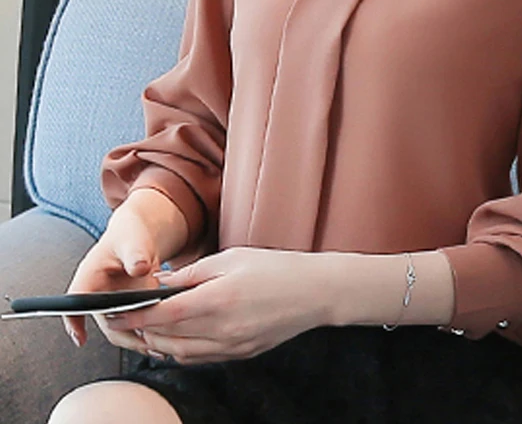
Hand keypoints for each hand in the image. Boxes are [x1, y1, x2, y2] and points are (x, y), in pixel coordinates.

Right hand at [61, 204, 161, 353]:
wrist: (140, 236)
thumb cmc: (130, 235)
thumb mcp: (133, 240)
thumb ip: (135, 253)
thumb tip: (139, 268)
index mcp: (90, 276)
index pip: (75, 301)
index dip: (73, 321)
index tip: (80, 338)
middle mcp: (98, 295)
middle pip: (106, 323)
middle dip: (125, 336)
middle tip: (146, 344)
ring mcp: (113, 304)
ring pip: (122, 329)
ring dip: (139, 339)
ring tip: (160, 346)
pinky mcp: (130, 308)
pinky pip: (136, 325)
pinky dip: (150, 332)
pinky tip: (167, 336)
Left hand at [104, 246, 332, 364]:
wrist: (315, 292)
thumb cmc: (276, 268)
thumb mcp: (232, 258)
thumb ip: (192, 273)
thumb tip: (159, 283)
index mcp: (218, 299)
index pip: (162, 314)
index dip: (133, 316)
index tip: (113, 313)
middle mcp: (221, 329)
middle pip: (166, 337)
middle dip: (139, 330)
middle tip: (121, 320)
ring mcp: (231, 346)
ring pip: (179, 353)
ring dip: (157, 342)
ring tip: (144, 329)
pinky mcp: (240, 354)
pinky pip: (199, 358)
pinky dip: (180, 350)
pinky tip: (175, 337)